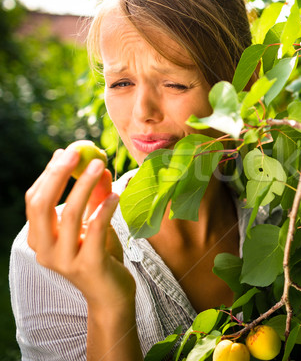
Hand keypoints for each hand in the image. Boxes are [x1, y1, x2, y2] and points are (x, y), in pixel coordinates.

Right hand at [25, 148, 135, 308]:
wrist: (112, 295)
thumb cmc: (101, 256)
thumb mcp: (95, 224)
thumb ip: (95, 198)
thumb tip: (99, 166)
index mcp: (39, 239)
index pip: (35, 201)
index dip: (49, 174)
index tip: (66, 152)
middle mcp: (45, 250)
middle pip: (42, 206)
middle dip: (57, 175)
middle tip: (76, 153)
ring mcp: (64, 260)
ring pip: (69, 215)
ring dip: (84, 186)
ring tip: (99, 166)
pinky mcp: (88, 265)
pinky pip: (94, 230)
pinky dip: (104, 209)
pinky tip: (116, 194)